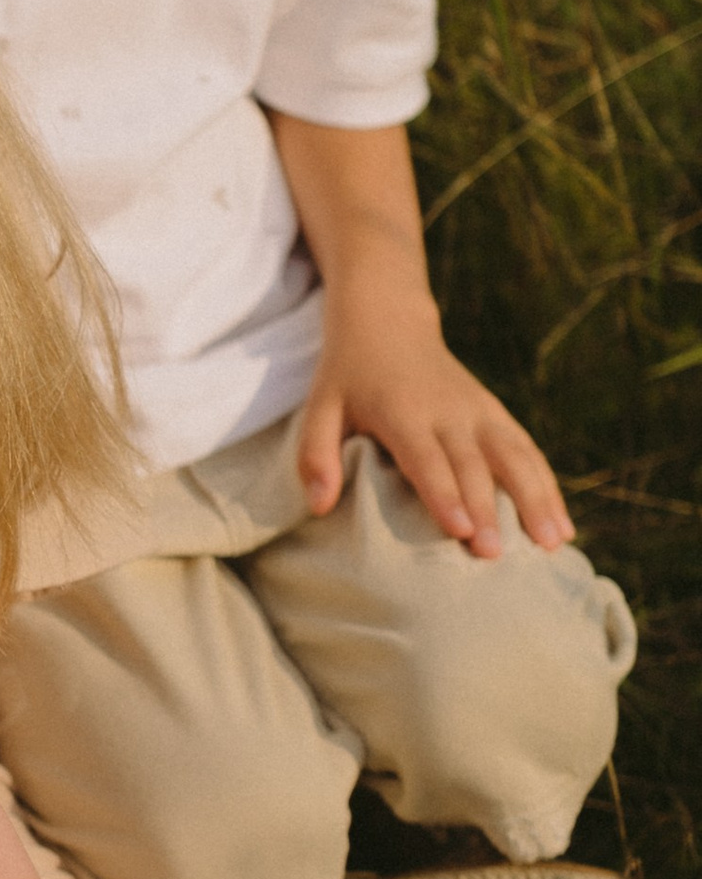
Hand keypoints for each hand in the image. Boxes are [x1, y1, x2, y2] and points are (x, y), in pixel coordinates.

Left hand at [296, 316, 571, 562]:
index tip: (460, 530)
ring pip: (514, 455)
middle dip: (488, 510)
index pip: (426, 457)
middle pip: (473, 464)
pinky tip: (562, 525)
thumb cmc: (347, 377)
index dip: (444, 493)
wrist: (388, 323)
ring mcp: (477, 411)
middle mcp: (448, 411)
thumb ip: (315, 454)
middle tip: (496, 555)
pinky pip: (527, 450)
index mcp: (403, 412)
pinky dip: (547, 486)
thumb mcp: (319, 407)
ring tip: (553, 543)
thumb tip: (319, 507)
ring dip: (536, 499)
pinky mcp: (495, 413)